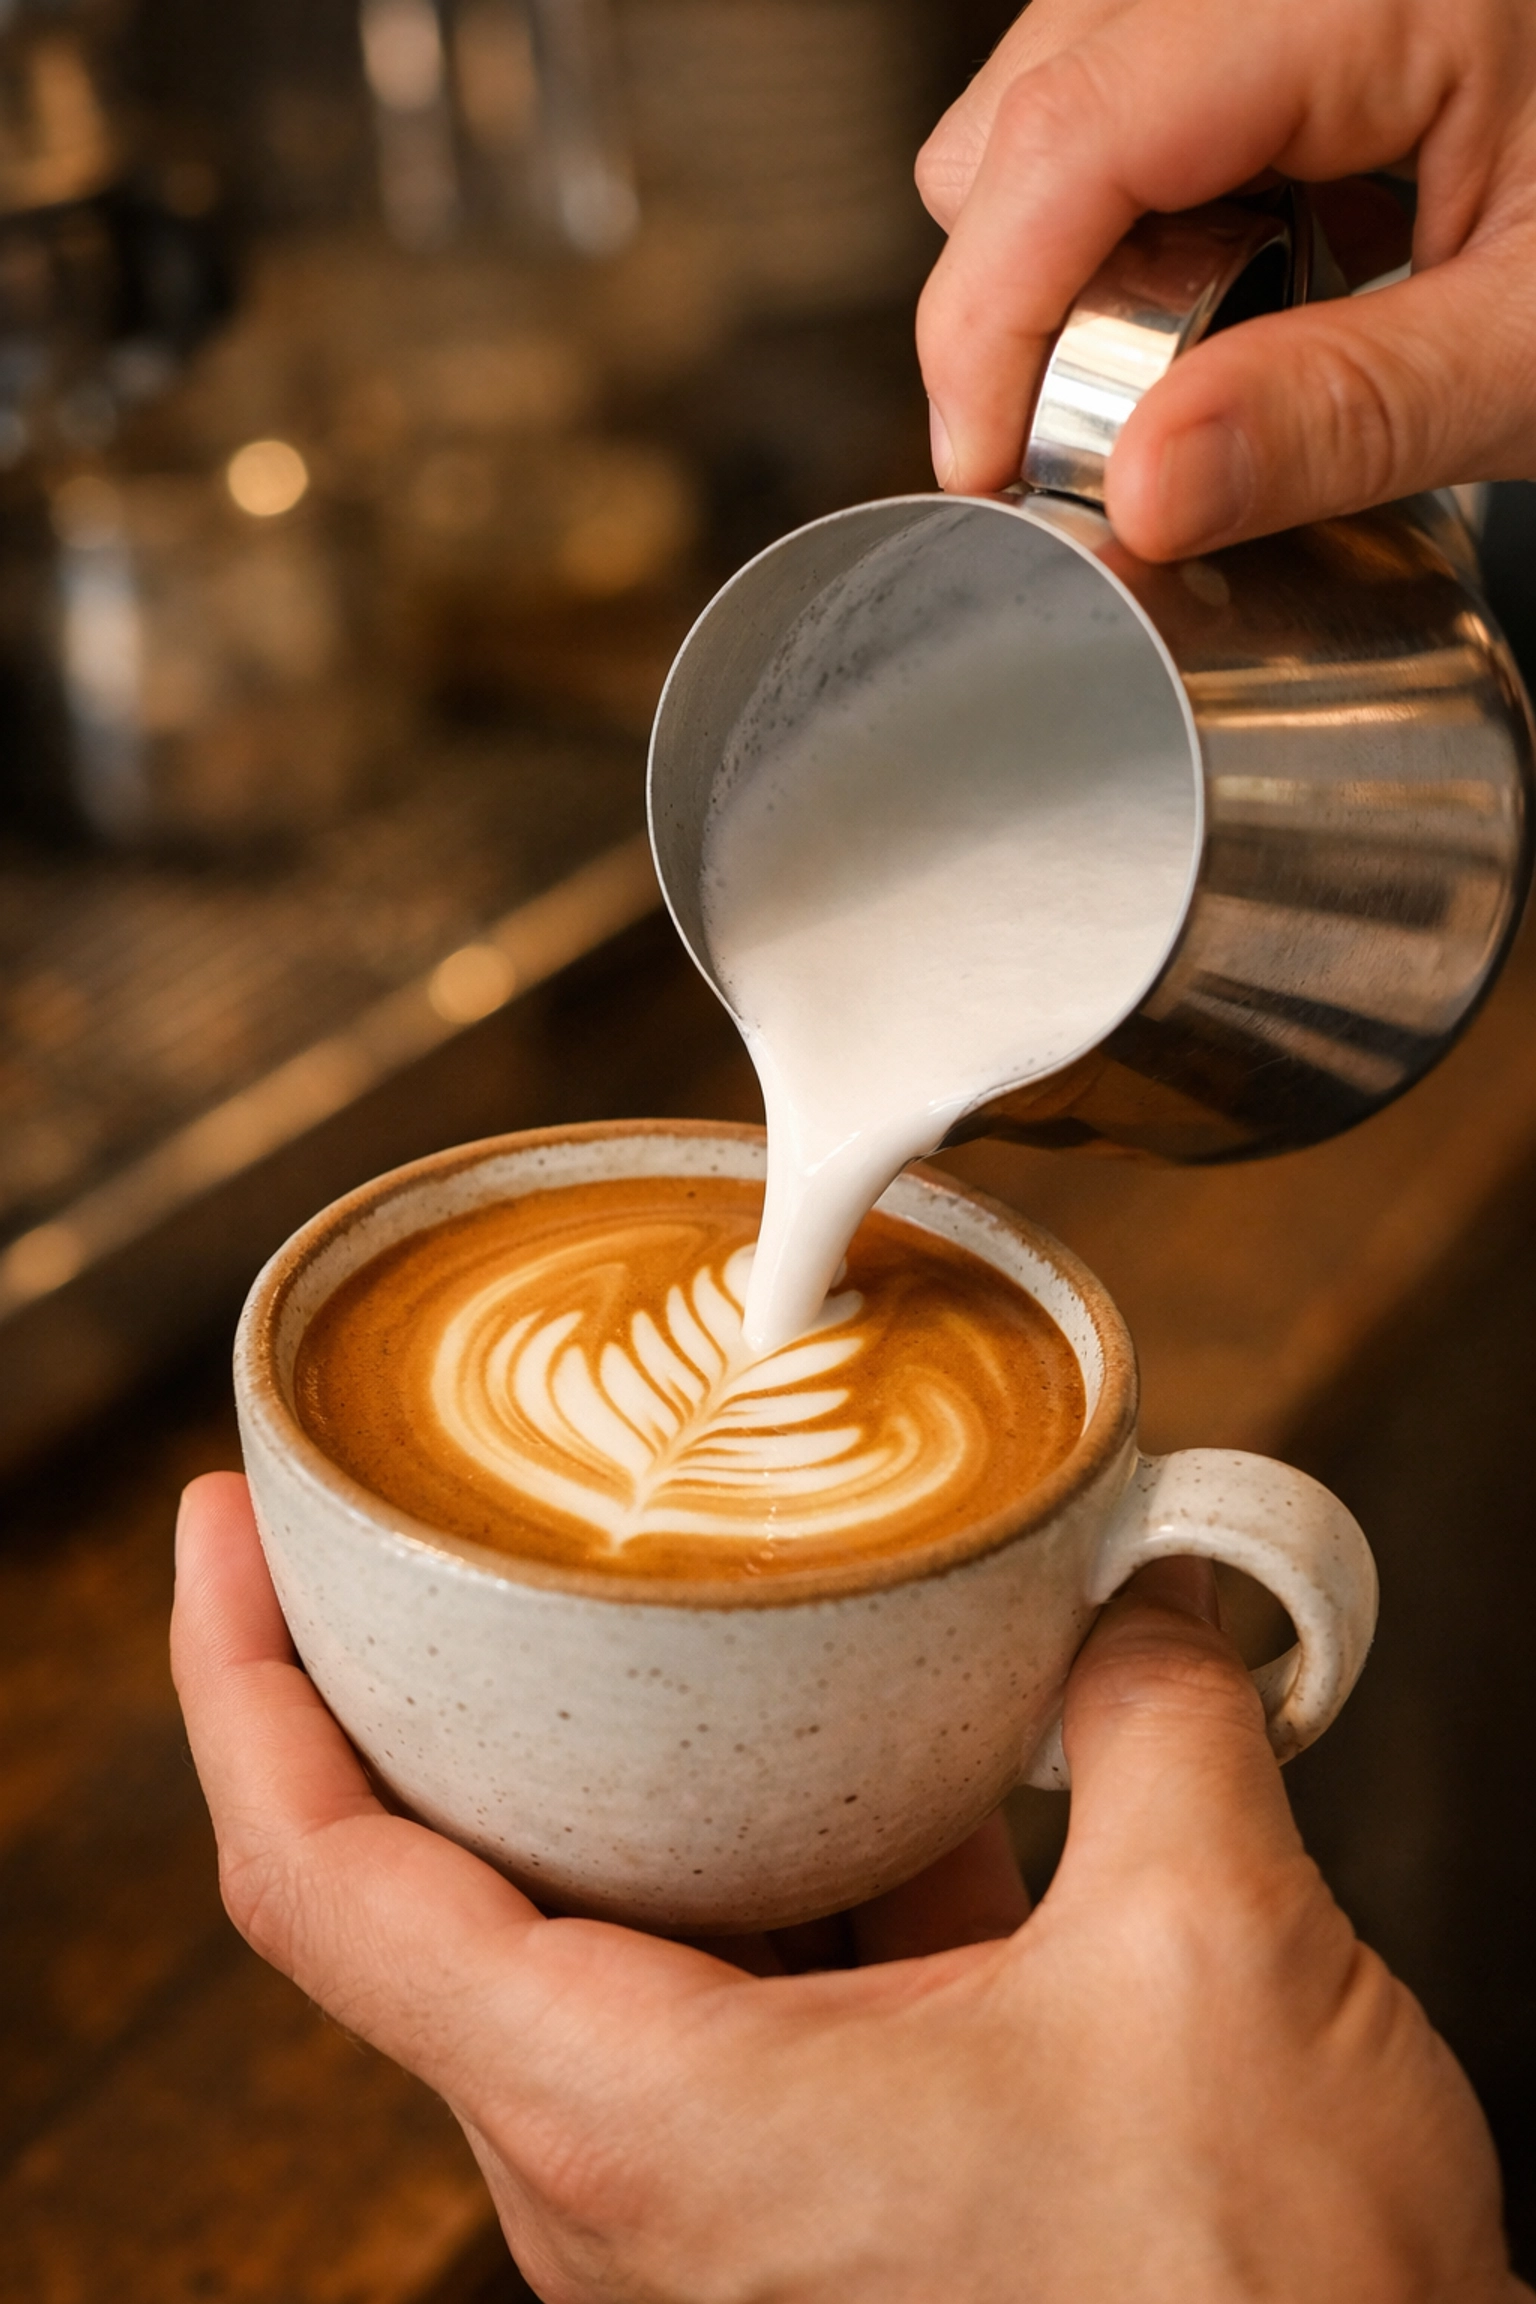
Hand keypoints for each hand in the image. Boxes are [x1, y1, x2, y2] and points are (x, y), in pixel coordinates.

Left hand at [172, 1471, 1525, 2302]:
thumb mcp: (1218, 1952)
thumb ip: (1157, 1720)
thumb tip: (1140, 1598)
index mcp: (645, 2117)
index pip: (324, 1886)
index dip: (240, 1691)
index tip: (220, 1537)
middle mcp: (627, 2179)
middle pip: (422, 1898)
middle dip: (412, 1697)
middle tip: (422, 1523)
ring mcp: (703, 2206)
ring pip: (579, 1943)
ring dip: (610, 1775)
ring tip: (646, 1612)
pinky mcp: (795, 2208)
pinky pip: (707, 1995)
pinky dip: (746, 1862)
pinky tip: (850, 1765)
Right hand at [916, 0, 1535, 558]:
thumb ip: (1335, 416)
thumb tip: (1137, 496)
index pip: (1073, 135)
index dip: (991, 324)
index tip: (989, 475)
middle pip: (1022, 113)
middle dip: (1026, 306)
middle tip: (1131, 434)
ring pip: (1044, 104)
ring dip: (1078, 264)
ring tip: (1218, 346)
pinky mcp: (1266, 12)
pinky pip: (1119, 99)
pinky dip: (1140, 218)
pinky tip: (1250, 272)